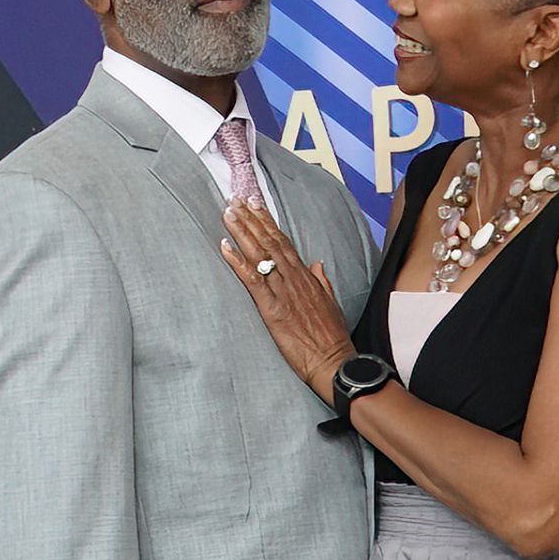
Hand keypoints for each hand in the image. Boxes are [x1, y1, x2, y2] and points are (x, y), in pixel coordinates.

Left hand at [219, 197, 354, 403]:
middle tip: (235, 198)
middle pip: (269, 241)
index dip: (268, 222)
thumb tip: (317, 264)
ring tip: (228, 212)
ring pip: (260, 254)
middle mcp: (294, 278)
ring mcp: (283, 292)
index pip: (283, 242)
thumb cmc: (331, 337)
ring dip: (242, 232)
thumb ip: (322, 282)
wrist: (333, 361)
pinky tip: (225, 246)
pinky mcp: (272, 308)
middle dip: (251, 218)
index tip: (255, 204)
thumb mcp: (330, 304)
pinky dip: (237, 261)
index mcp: (306, 277)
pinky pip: (252, 280)